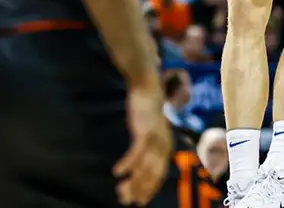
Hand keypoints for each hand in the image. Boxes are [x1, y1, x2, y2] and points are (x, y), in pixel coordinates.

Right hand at [113, 84, 171, 204]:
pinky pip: (136, 152)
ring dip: (132, 181)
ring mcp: (155, 139)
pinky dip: (127, 164)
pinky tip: (118, 172)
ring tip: (120, 190)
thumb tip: (139, 166)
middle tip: (125, 199)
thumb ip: (148, 148)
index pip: (159, 176)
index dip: (148, 190)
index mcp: (166, 148)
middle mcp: (164, 146)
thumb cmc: (146, 112)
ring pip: (144, 167)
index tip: (137, 202)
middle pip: (152, 175)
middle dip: (138, 190)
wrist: (147, 88)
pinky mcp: (145, 131)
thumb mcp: (149, 133)